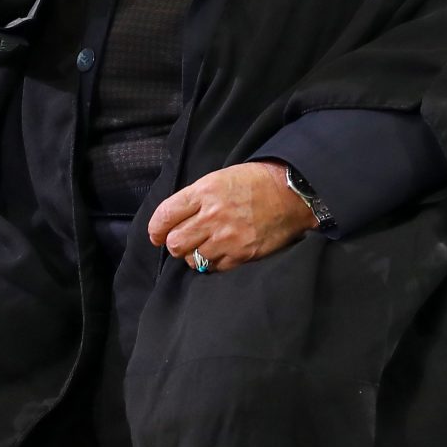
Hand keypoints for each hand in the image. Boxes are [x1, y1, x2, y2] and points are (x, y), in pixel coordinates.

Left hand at [147, 161, 316, 272]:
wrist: (290, 194)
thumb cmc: (253, 183)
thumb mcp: (218, 179)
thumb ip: (194, 199)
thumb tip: (172, 222)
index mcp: (204, 192)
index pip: (165, 216)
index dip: (156, 229)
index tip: (157, 235)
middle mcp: (213, 216)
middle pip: (175, 243)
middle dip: (175, 243)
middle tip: (184, 240)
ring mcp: (227, 237)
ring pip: (192, 259)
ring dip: (194, 254)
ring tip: (206, 245)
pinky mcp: (242, 254)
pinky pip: (214, 268)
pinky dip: (213, 263)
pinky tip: (221, 251)